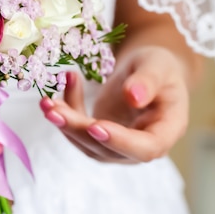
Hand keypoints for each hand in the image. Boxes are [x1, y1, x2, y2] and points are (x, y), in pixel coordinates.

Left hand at [39, 46, 189, 163]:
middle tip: (54, 110)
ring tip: (47, 101)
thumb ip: (148, 81)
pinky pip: (77, 130)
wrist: (146, 71)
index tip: (94, 126)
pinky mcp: (98, 138)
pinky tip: (61, 88)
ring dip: (64, 123)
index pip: (146, 148)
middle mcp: (142, 145)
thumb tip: (134, 97)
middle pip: (107, 149)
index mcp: (167, 130)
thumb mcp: (157, 65)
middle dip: (77, 129)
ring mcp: (118, 146)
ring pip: (86, 143)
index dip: (120, 142)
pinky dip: (65, 111)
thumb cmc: (158, 67)